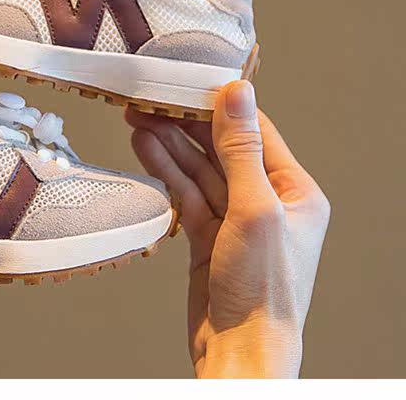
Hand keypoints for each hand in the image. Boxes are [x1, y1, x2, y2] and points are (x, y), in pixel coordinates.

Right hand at [127, 81, 329, 378]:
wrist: (240, 355)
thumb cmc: (263, 290)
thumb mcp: (255, 208)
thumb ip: (241, 148)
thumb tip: (237, 91)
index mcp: (296, 192)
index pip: (255, 132)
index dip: (221, 105)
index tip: (189, 80)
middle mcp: (269, 202)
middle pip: (222, 149)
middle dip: (186, 124)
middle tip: (151, 99)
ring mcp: (236, 221)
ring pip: (199, 171)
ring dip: (169, 144)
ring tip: (137, 118)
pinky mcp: (209, 239)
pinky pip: (187, 195)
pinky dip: (166, 172)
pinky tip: (145, 148)